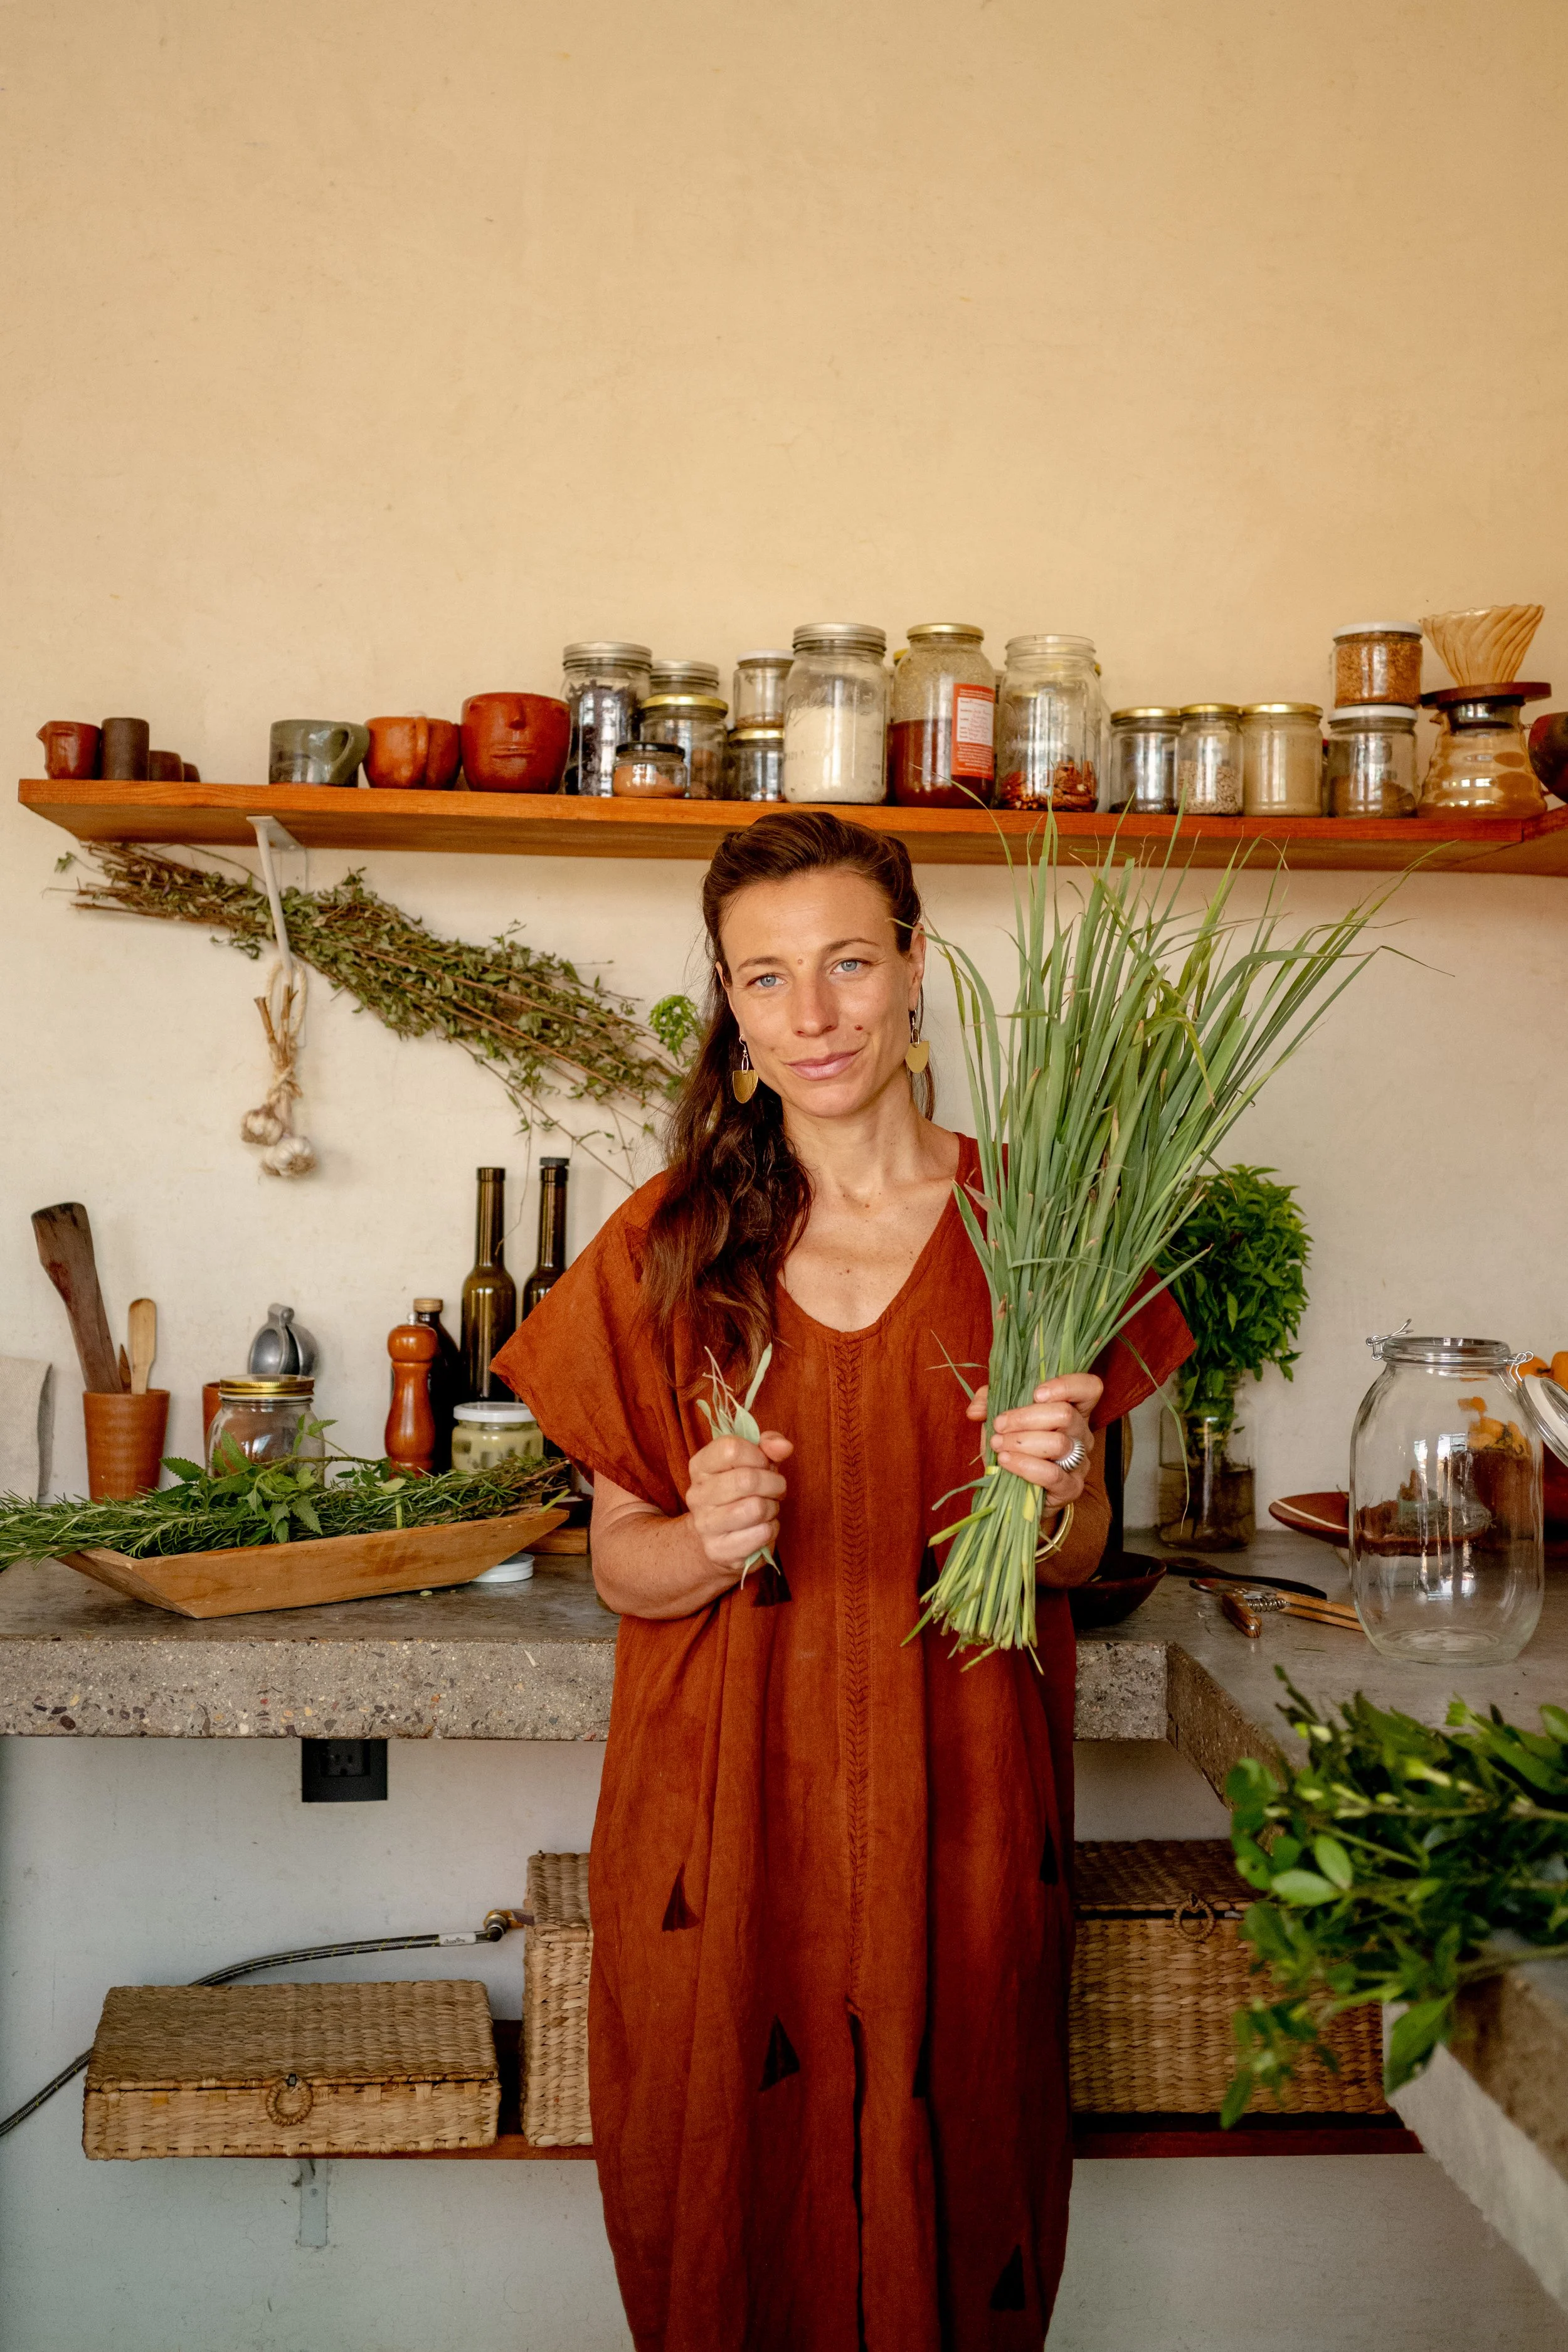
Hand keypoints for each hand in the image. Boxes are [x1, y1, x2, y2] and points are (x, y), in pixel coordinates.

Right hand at [683, 1430, 793, 1570]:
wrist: (718, 1539)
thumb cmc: (740, 1493)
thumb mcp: (753, 1462)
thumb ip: (768, 1446)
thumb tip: (784, 1446)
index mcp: (700, 1466)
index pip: (731, 1448)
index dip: (759, 1455)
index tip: (764, 1464)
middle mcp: (696, 1495)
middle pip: (747, 1479)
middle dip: (774, 1484)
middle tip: (775, 1489)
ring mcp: (705, 1525)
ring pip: (756, 1508)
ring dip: (772, 1508)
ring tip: (767, 1509)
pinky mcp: (719, 1550)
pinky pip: (761, 1534)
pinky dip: (771, 1529)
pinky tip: (761, 1528)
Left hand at [966, 1375, 1102, 1510]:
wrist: (1016, 1490)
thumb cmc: (1013, 1447)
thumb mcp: (1000, 1417)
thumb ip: (988, 1403)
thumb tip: (976, 1410)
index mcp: (1072, 1409)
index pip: (1089, 1388)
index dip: (1067, 1386)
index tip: (1036, 1393)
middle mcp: (1082, 1433)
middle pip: (1065, 1414)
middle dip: (1025, 1418)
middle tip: (999, 1425)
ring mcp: (1080, 1461)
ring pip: (1058, 1444)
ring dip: (1021, 1442)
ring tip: (998, 1444)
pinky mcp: (1071, 1487)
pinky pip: (1052, 1475)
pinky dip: (1024, 1465)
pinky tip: (1005, 1461)